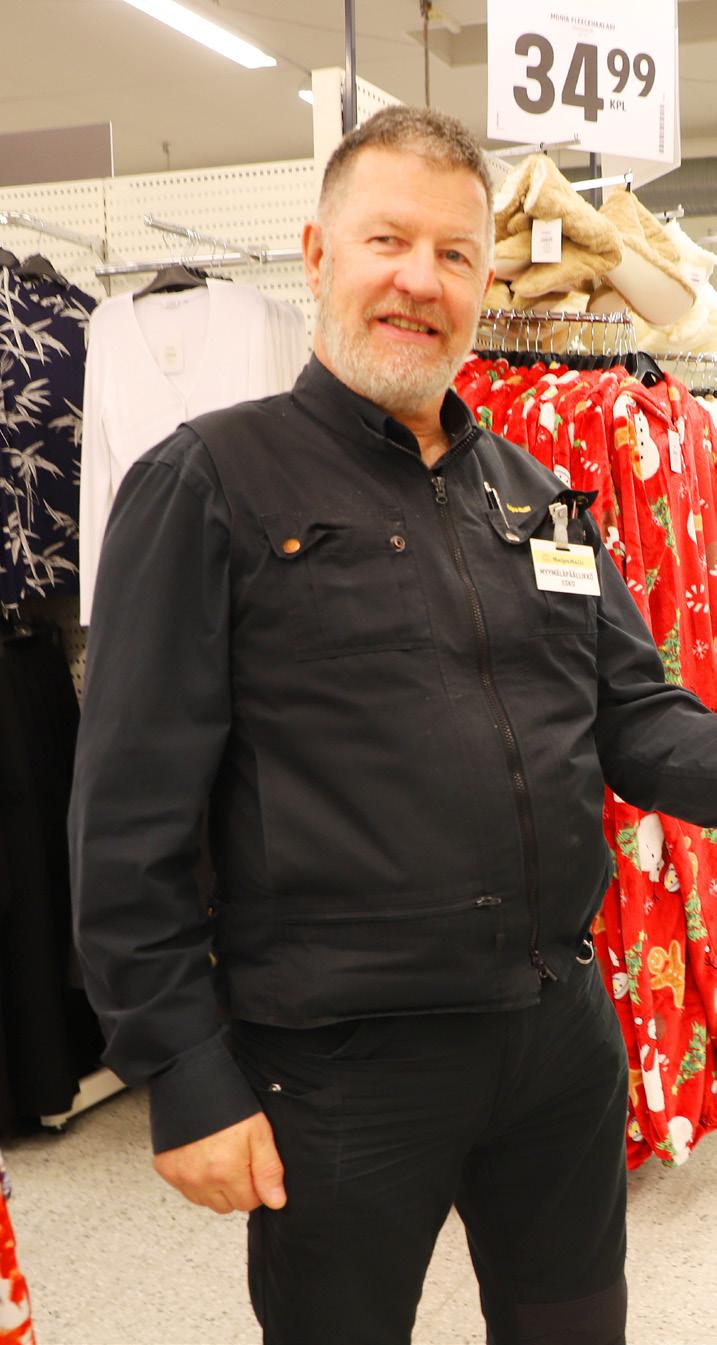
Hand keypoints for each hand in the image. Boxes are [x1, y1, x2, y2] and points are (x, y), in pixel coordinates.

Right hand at [153, 1111, 286, 1214]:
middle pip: (227, 1206)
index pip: (248, 1203)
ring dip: (215, 1187)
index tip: (252, 1165)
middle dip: (236, 1188)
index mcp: (225, 1171)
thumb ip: (268, 1170)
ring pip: (206, 1201)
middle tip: (236, 1157)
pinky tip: (201, 1155)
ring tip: (218, 1155)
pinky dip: (195, 1179)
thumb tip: (277, 1202)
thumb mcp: (258, 1131)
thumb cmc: (227, 1100)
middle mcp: (200, 1179)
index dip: (255, 1184)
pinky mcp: (166, 1170)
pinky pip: (186, 1190)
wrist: (189, 1079)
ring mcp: (181, 1176)